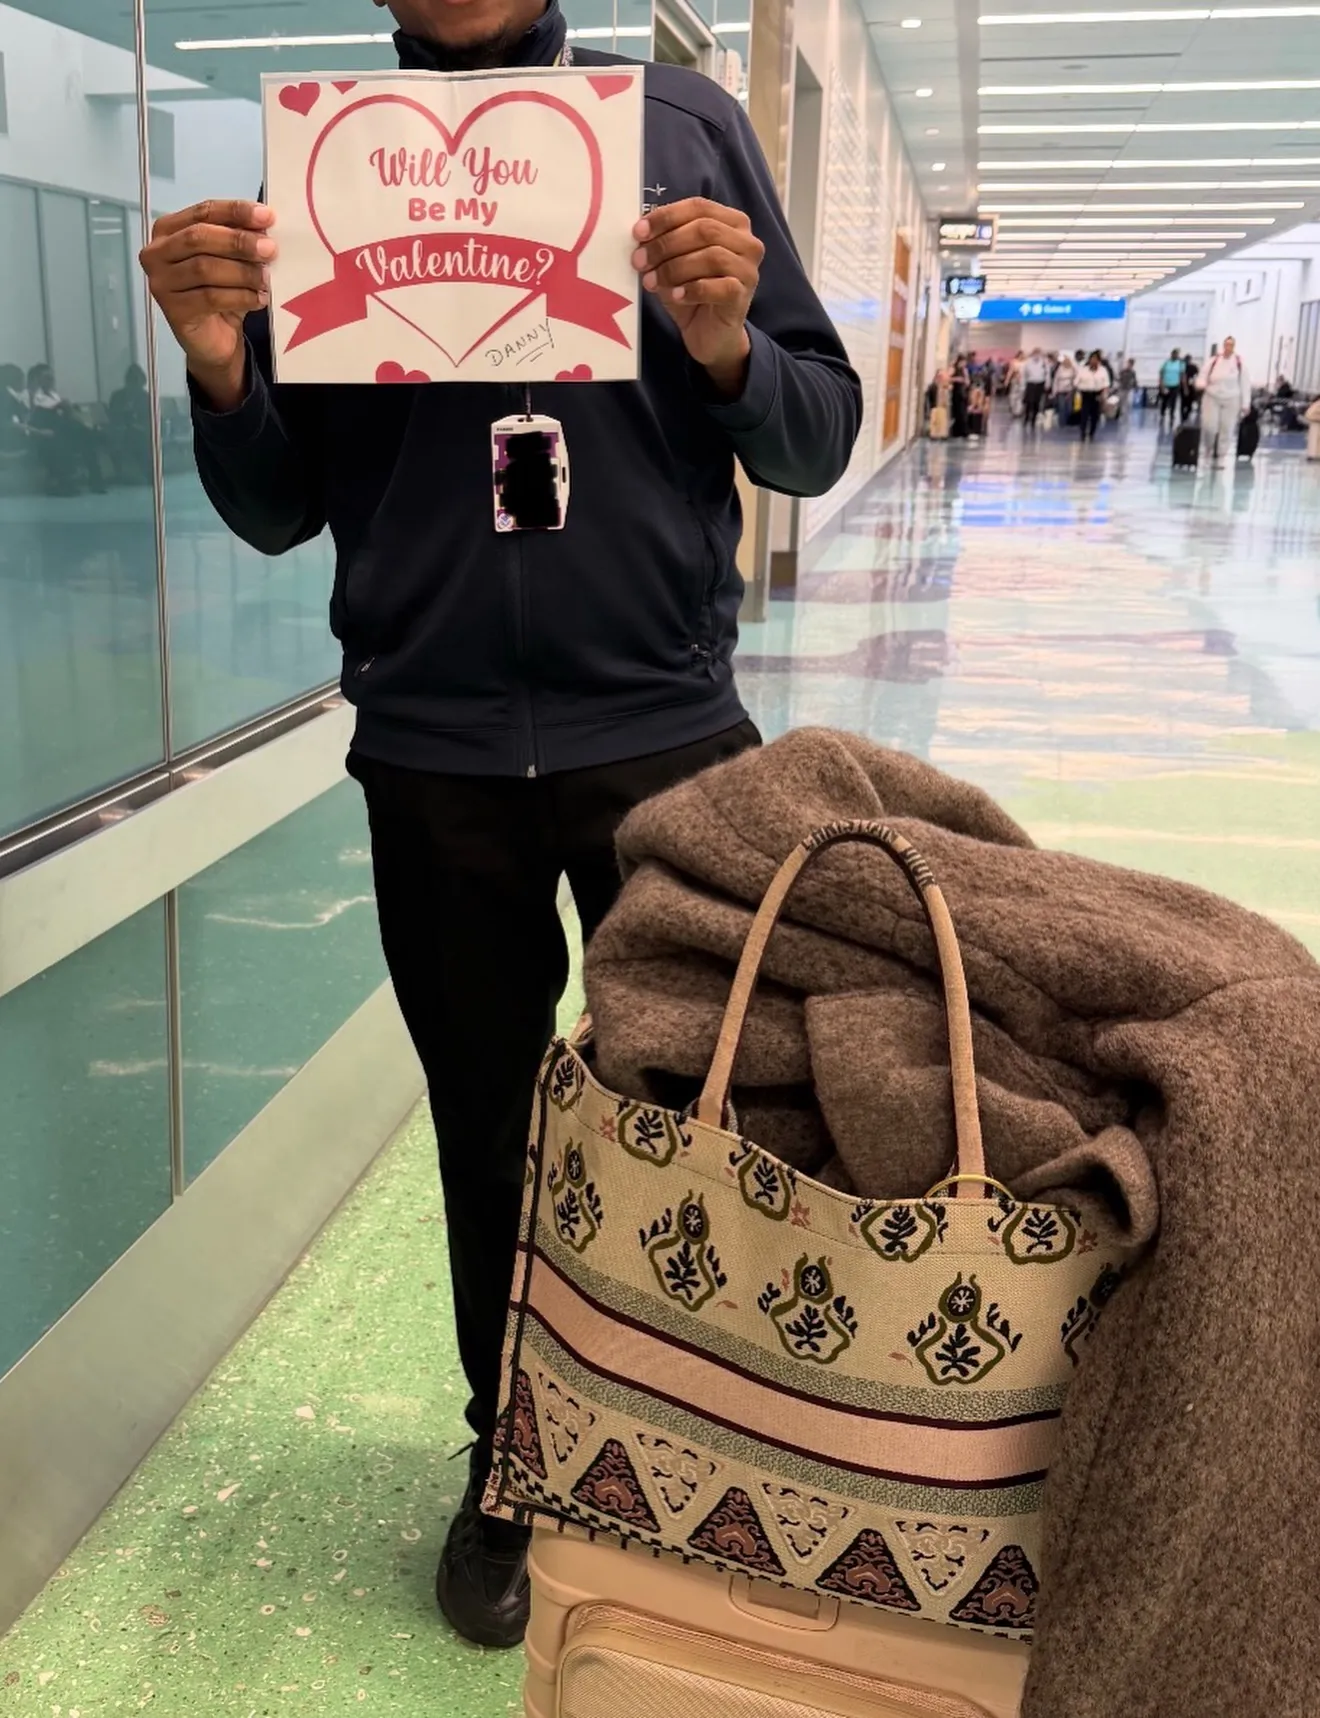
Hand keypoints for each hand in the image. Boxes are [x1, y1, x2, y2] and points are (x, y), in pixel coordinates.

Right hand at [139, 200, 275, 410]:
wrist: (214, 339)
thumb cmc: (222, 292)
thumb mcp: (231, 260)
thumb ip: (239, 239)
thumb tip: (264, 223)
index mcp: (168, 230)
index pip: (203, 212)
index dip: (235, 211)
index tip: (268, 216)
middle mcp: (157, 252)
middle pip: (198, 237)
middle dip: (238, 242)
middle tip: (270, 250)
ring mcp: (161, 282)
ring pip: (204, 268)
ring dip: (242, 272)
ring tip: (266, 279)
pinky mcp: (172, 310)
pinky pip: (210, 298)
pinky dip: (240, 296)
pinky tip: (259, 299)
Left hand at [632, 198, 763, 396]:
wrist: (710, 335)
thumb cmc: (692, 293)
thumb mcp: (673, 262)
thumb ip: (663, 243)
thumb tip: (640, 233)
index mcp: (732, 222)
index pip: (698, 207)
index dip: (666, 217)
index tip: (638, 232)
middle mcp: (746, 241)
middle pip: (705, 229)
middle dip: (666, 244)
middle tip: (640, 260)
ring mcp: (748, 269)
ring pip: (711, 256)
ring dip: (674, 268)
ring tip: (652, 282)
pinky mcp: (743, 295)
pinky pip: (718, 287)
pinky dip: (692, 290)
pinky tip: (675, 296)